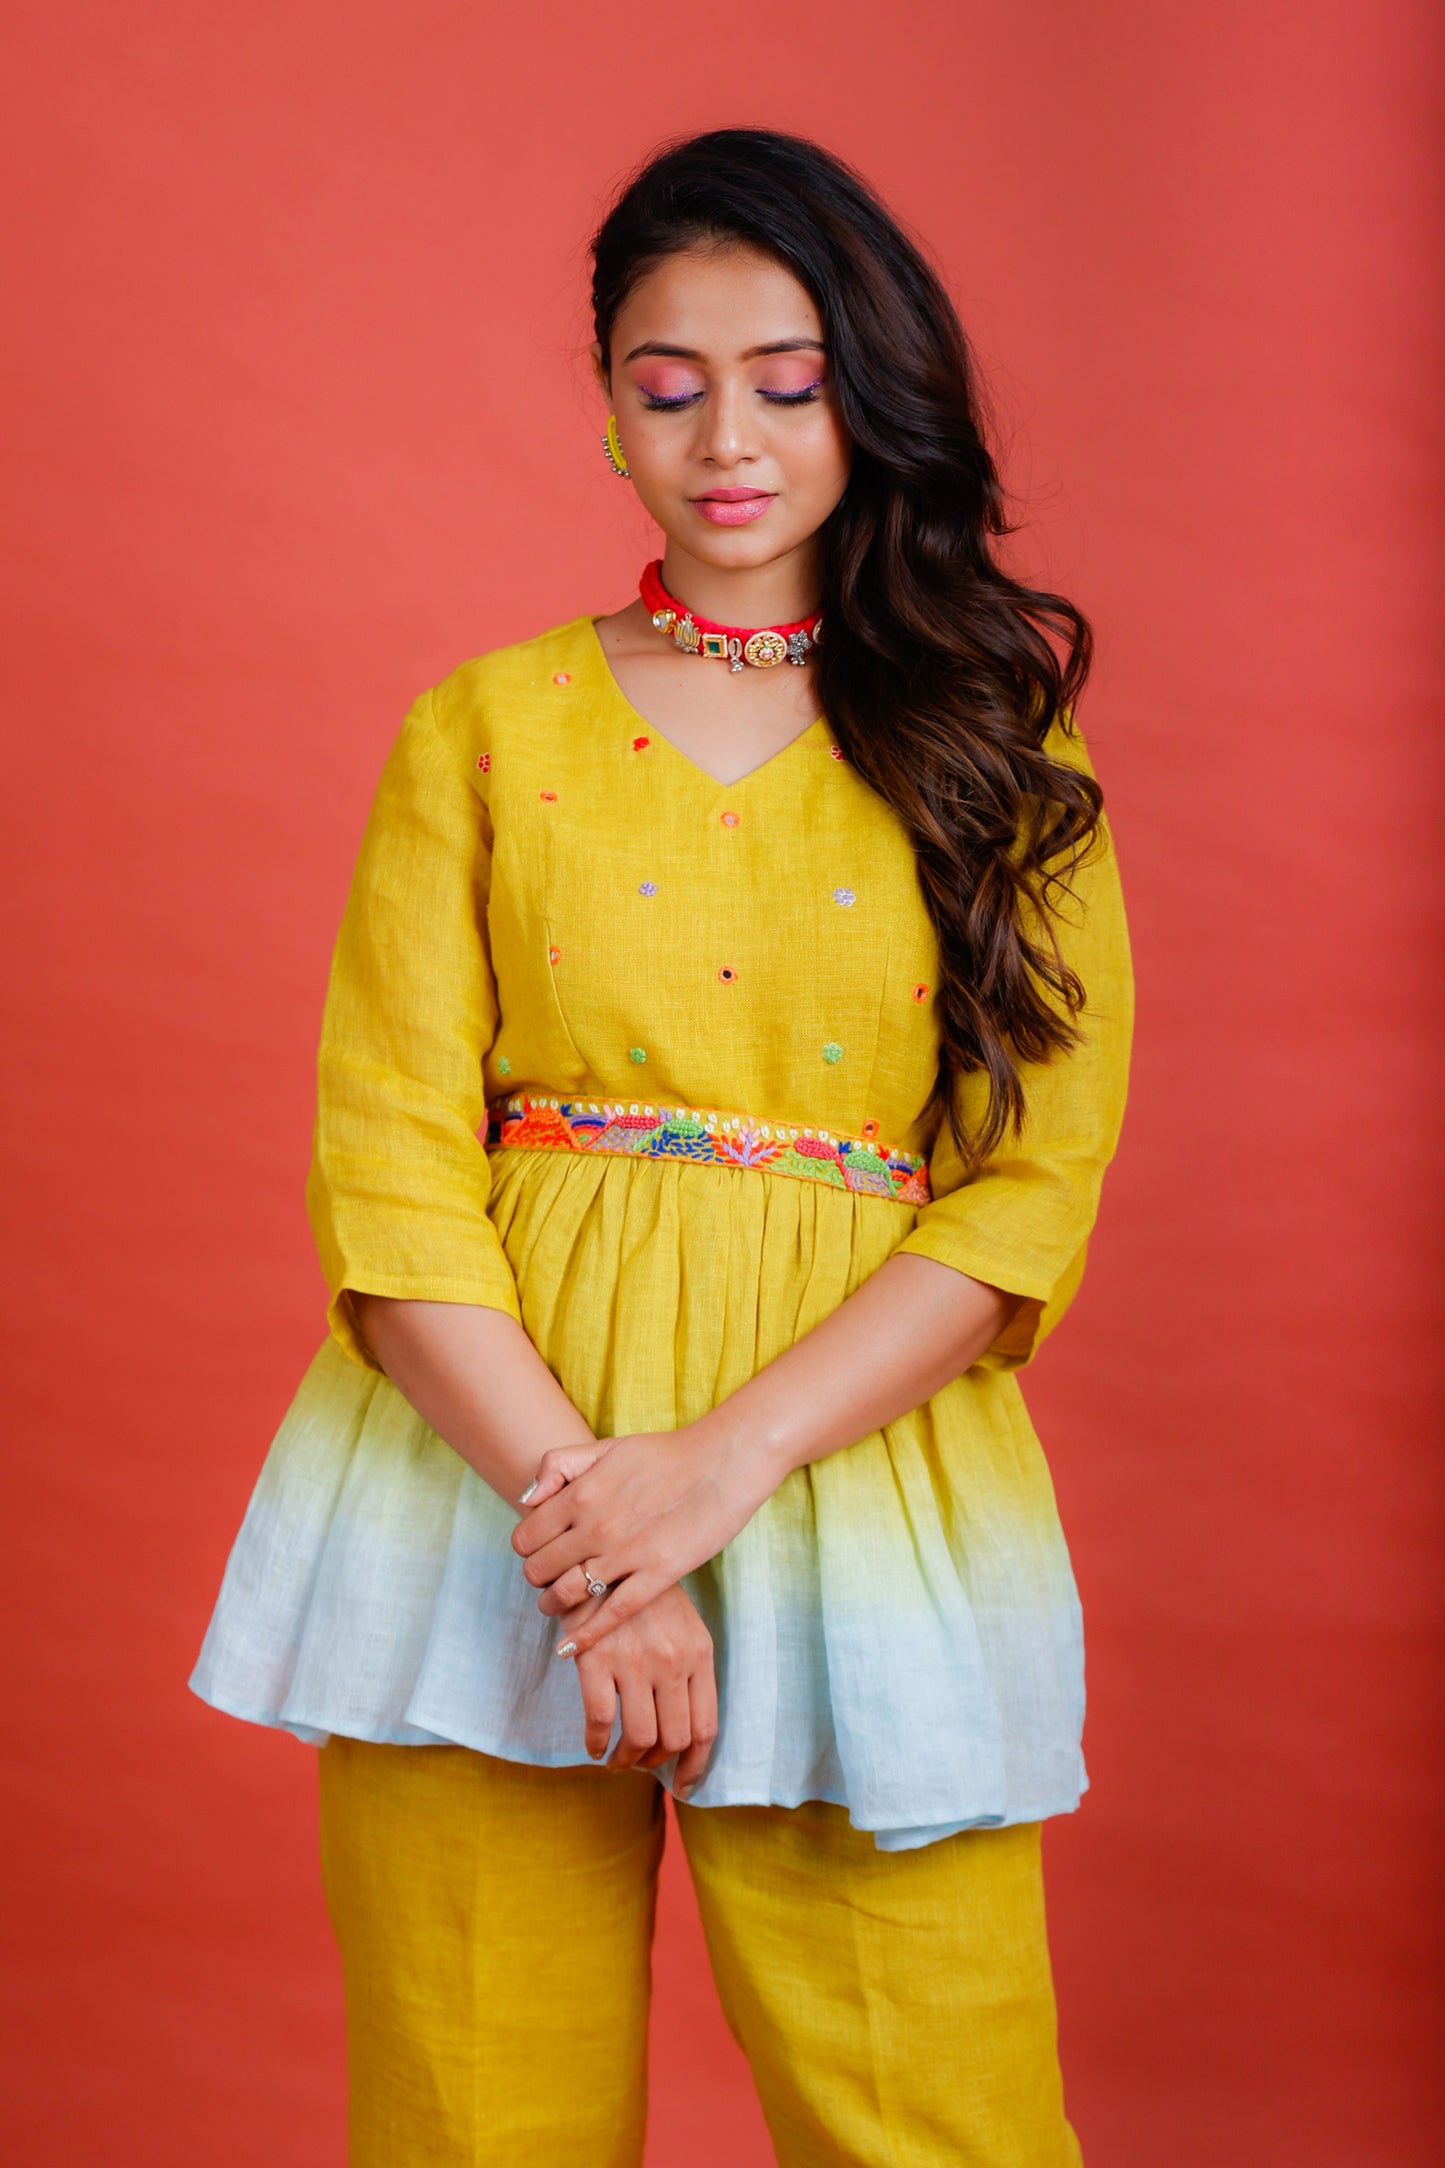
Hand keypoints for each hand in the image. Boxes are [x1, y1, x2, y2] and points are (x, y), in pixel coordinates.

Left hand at [513, 1423, 776, 1657]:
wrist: (723, 1462)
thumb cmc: (666, 1454)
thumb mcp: (606, 1447)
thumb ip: (559, 1464)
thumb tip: (526, 1498)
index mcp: (580, 1494)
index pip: (525, 1537)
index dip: (527, 1549)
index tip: (539, 1552)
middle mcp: (596, 1526)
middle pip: (539, 1570)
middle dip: (537, 1578)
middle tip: (549, 1579)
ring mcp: (626, 1553)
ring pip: (567, 1595)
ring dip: (554, 1606)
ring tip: (556, 1607)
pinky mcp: (657, 1575)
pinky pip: (611, 1615)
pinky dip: (585, 1636)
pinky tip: (570, 1648)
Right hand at [569, 1582, 717, 1799]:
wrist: (602, 1554)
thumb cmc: (643, 1596)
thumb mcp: (682, 1626)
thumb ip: (688, 1671)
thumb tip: (684, 1731)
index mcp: (698, 1653)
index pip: (706, 1727)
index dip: (695, 1765)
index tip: (682, 1785)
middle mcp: (672, 1661)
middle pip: (675, 1738)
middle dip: (657, 1761)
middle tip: (640, 1762)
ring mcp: (634, 1662)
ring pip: (639, 1737)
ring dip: (627, 1759)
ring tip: (616, 1759)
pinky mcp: (596, 1661)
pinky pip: (599, 1722)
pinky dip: (596, 1743)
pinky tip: (593, 1745)